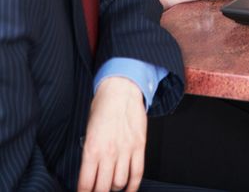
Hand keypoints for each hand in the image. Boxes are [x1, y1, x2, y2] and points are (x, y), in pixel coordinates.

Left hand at [77, 77, 146, 191]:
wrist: (121, 89)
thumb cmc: (103, 106)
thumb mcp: (89, 130)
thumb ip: (89, 152)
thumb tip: (89, 173)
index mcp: (92, 148)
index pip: (85, 184)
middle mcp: (109, 152)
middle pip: (103, 189)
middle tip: (97, 191)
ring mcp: (125, 150)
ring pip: (120, 183)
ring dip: (114, 188)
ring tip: (111, 185)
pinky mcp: (139, 146)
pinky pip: (137, 174)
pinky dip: (133, 186)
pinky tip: (128, 189)